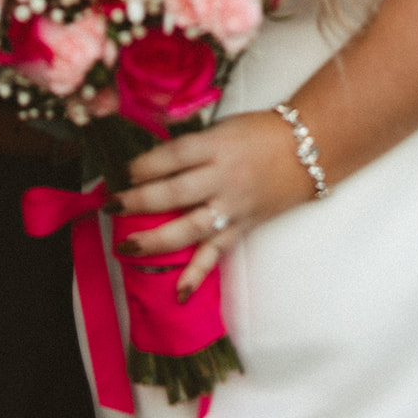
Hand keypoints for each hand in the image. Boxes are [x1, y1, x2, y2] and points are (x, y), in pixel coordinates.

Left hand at [114, 112, 312, 298]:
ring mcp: (233, 206)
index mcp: (216, 146)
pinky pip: (217, 253)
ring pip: (190, 228)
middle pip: (175, 193)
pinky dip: (198, 274)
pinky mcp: (243, 227)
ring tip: (127, 246)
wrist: (307, 149)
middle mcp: (222, 178)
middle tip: (110, 206)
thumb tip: (151, 158)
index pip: (173, 157)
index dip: (144, 166)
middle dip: (138, 201)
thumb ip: (190, 144)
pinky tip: (178, 291)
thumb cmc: (258, 132)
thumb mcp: (221, 126)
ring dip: (157, 239)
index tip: (121, 172)